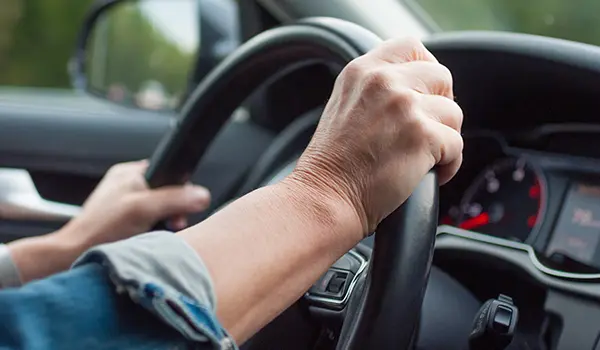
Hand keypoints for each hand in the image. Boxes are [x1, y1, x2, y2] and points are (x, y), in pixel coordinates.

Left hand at [60, 160, 210, 246]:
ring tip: (156, 232)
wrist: (75, 256)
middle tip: (171, 224)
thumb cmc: (100, 230)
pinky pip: (150, 222)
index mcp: (129, 172)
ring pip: (160, 210)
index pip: (169, 172)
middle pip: (168, 193)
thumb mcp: (143, 209)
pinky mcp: (123, 222)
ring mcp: (125, 204)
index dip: (181, 190)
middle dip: (173, 211)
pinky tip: (147, 238)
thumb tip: (202, 195)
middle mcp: (127, 185)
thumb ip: (175, 199)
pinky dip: (153, 231)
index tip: (182, 206)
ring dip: (163, 223)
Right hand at [289, 37, 462, 234]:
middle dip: (439, 105)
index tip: (424, 92)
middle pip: (441, 77)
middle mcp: (384, 82)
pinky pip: (457, 145)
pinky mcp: (422, 136)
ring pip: (453, 113)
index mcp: (362, 71)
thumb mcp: (344, 105)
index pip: (411, 47)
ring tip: (422, 157)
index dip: (425, 68)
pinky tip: (426, 173)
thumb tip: (415, 88)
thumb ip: (376, 88)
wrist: (326, 196)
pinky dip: (448, 164)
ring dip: (444, 137)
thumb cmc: (333, 163)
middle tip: (425, 130)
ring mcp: (404, 107)